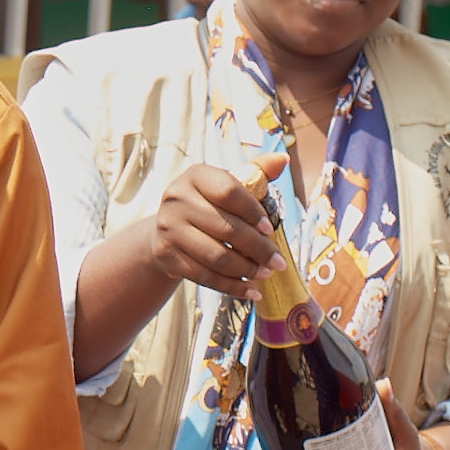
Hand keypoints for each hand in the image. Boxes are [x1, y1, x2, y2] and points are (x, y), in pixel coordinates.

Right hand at [149, 153, 290, 298]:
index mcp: (194, 176)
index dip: (253, 211)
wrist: (167, 229)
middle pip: (225, 228)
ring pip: (216, 256)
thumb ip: (255, 172)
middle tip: (278, 262)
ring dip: (246, 270)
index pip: (228, 191)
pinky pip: (204, 276)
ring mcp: (168, 228)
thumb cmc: (208, 204)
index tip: (271, 229)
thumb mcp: (227, 184)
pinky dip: (231, 287)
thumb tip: (283, 159)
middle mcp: (176, 198)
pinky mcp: (166, 255)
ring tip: (265, 274)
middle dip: (258, 249)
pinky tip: (251, 291)